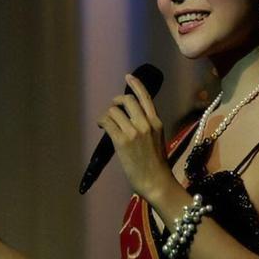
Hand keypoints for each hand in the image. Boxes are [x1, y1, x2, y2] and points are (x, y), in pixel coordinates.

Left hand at [97, 74, 171, 197]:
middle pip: (126, 100)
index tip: (128, 76)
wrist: (156, 182)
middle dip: (115, 102)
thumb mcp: (157, 139)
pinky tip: (101, 126)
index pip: (146, 97)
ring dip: (107, 114)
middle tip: (112, 110)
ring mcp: (134, 131)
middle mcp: (146, 123)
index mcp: (156, 122)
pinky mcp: (122, 141)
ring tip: (106, 123)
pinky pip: (107, 122)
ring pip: (114, 110)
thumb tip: (129, 119)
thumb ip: (147, 127)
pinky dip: (101, 121)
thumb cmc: (156, 165)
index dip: (136, 85)